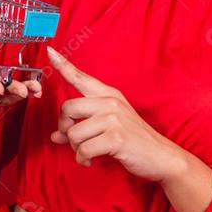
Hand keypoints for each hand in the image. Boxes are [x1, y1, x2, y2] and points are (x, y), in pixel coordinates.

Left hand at [47, 46, 185, 181]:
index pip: (81, 77)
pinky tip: (90, 161)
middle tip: (74, 141)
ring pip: (73, 133)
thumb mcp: (110, 126)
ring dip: (76, 148)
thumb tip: (55, 135)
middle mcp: (110, 102)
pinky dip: (83, 160)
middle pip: (67, 108)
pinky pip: (83, 150)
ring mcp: (114, 119)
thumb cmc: (133, 140)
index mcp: (108, 95)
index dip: (64, 65)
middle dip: (65, 129)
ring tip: (87, 153)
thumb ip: (81, 126)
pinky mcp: (116, 138)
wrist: (161, 155)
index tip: (50, 51)